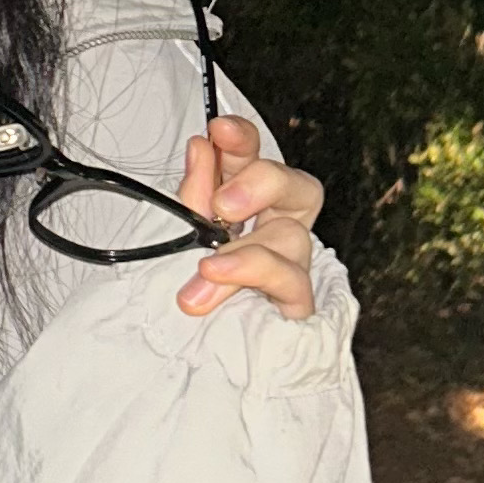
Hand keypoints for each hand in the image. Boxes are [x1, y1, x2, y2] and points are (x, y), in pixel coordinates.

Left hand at [172, 114, 320, 322]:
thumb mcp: (183, 230)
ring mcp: (292, 265)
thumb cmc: (189, 280)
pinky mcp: (296, 305)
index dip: (243, 139)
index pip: (256, 157)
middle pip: (300, 187)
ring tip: (205, 267)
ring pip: (293, 238)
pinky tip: (220, 278)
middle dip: (262, 184)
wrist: (188, 352)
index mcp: (249, 199)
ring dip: (246, 250)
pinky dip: (257, 276)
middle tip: (222, 205)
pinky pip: (293, 285)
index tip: (217, 131)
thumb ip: (194, 193)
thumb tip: (200, 147)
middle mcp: (278, 225)